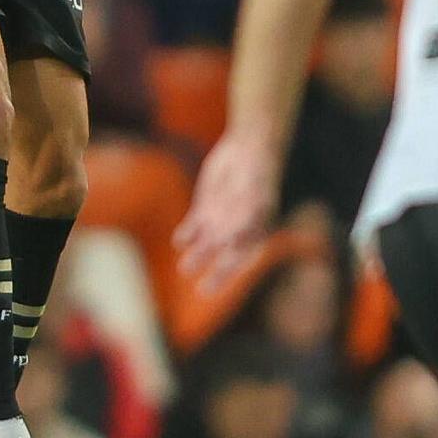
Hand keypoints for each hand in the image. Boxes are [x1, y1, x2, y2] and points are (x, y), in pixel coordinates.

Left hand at [176, 128, 279, 292]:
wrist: (248, 146)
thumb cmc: (258, 170)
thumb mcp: (256, 194)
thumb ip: (246, 218)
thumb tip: (234, 243)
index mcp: (255, 231)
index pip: (241, 259)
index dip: (229, 275)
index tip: (213, 289)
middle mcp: (236, 229)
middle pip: (224, 257)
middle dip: (215, 274)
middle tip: (203, 291)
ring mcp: (220, 219)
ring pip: (206, 244)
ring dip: (197, 257)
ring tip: (184, 268)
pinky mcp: (205, 207)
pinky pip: (193, 227)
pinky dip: (186, 235)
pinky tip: (179, 241)